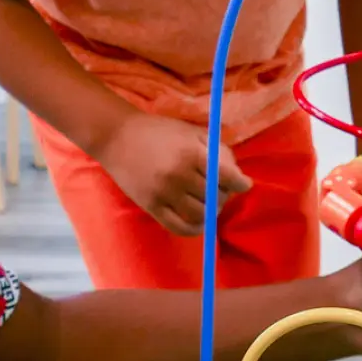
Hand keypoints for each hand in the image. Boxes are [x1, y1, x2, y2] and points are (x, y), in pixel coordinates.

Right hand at [96, 112, 250, 235]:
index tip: (244, 185)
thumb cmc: (159, 132)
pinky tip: (197, 220)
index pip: (227, 177)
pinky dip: (194, 228)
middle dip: (224, 196)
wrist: (117, 137)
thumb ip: (218, 151)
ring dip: (210, 212)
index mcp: (191, 153)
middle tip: (220, 190)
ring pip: (201, 215)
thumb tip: (239, 178)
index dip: (240, 184)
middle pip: (216, 198)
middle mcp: (179, 175)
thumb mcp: (191, 133)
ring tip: (208, 203)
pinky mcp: (151, 206)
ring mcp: (164, 193)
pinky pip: (179, 228)